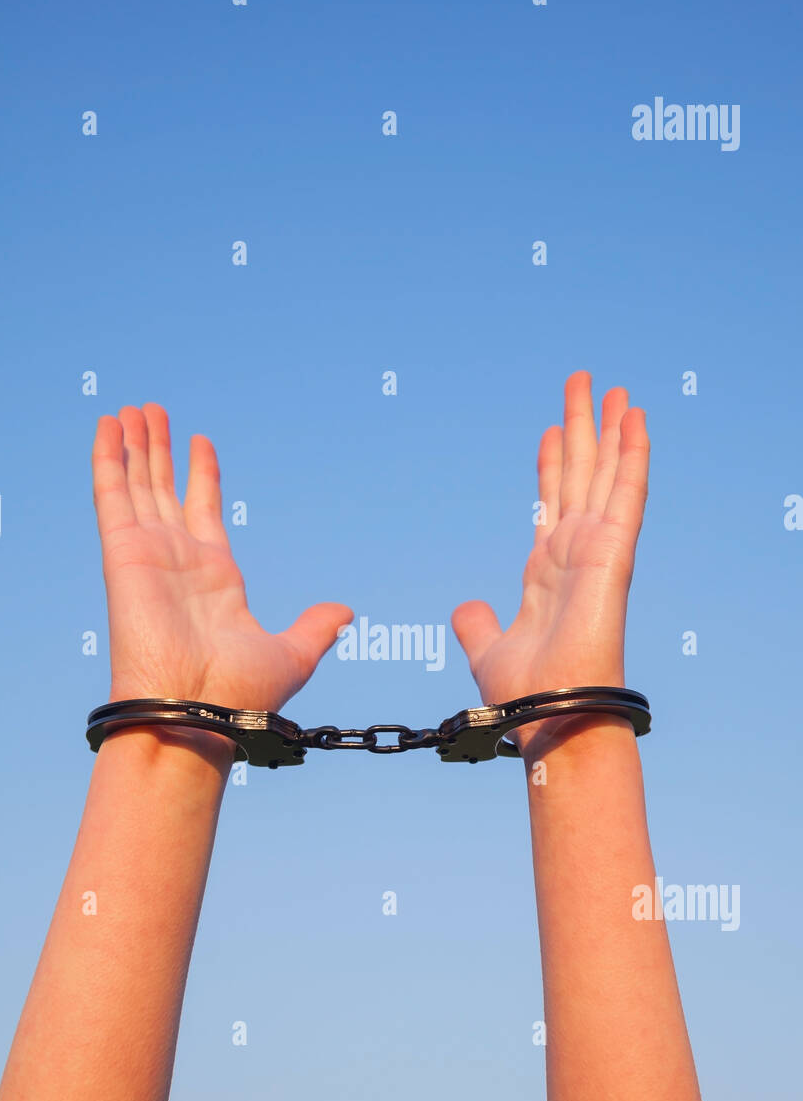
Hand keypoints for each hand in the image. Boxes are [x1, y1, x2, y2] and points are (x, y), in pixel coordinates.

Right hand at [92, 405, 351, 714]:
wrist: (199, 713)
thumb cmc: (240, 696)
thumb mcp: (292, 655)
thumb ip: (315, 628)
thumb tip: (345, 613)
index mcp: (215, 578)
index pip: (204, 512)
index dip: (202, 476)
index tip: (200, 442)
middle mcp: (178, 561)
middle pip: (165, 491)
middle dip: (160, 452)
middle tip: (154, 412)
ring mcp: (149, 555)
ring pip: (137, 486)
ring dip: (134, 446)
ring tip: (133, 408)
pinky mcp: (123, 553)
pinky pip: (112, 495)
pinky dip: (108, 459)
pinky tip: (108, 425)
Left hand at [451, 371, 648, 750]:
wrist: (549, 715)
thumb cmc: (525, 695)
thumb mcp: (489, 650)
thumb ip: (477, 625)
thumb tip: (465, 609)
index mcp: (547, 572)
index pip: (550, 504)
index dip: (550, 466)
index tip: (550, 431)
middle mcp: (575, 554)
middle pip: (579, 477)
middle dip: (582, 429)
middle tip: (584, 384)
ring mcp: (597, 550)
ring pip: (605, 474)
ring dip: (612, 430)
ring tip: (616, 388)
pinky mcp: (614, 553)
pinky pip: (626, 493)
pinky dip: (632, 454)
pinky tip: (635, 418)